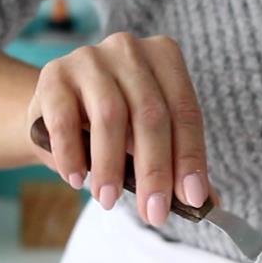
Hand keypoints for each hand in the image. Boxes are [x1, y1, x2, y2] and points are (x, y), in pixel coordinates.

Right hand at [26, 32, 210, 225]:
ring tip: (109, 201)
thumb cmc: (114, 126)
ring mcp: (90, 58)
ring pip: (110, 116)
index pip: (185, 112)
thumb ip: (177, 164)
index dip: (190, 158)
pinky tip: (77, 179)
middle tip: (154, 212)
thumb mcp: (149, 139)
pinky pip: (64, 119)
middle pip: (151, 115)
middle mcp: (129, 50)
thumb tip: (208, 203)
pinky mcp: (53, 75)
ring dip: (111, 166)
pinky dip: (71, 154)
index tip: (192, 198)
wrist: (56, 111)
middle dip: (154, 171)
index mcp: (165, 57)